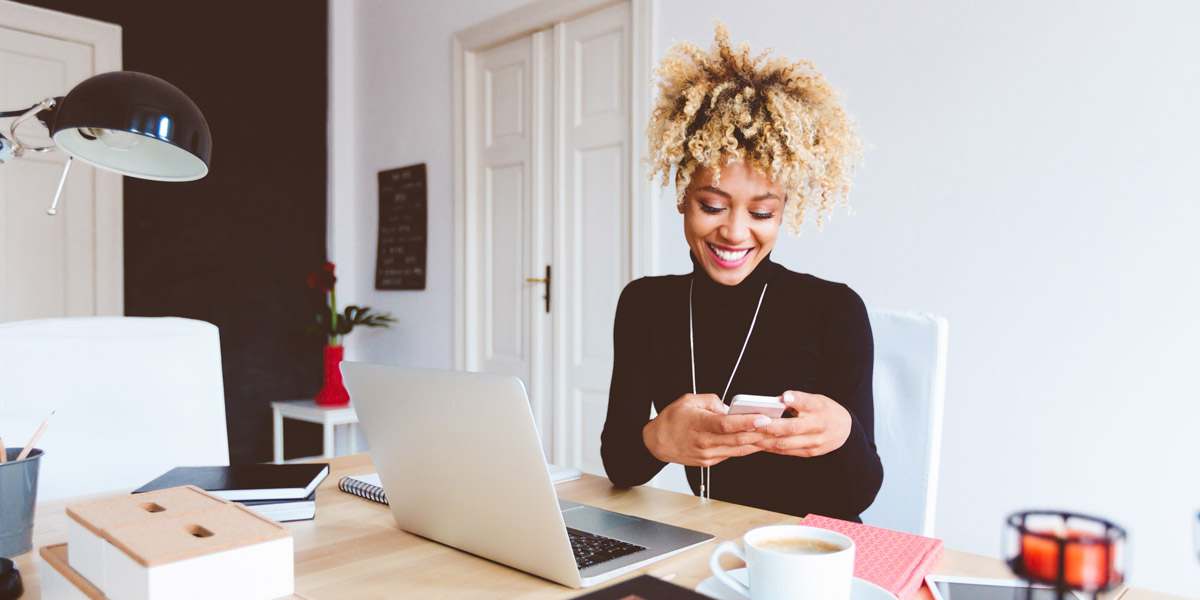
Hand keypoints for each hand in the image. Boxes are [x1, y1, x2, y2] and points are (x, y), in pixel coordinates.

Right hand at [642, 393, 772, 466]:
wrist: (655, 443)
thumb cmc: (671, 420)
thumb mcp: (689, 400)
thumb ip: (712, 401)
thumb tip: (730, 408)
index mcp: (699, 425)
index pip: (727, 425)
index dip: (747, 422)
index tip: (764, 418)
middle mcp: (705, 443)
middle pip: (738, 439)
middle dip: (761, 433)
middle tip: (779, 427)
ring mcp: (708, 455)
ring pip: (739, 449)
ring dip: (758, 443)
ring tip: (775, 435)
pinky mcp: (709, 462)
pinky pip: (733, 454)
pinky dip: (747, 448)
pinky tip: (758, 442)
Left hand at [753, 391, 851, 456]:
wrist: (844, 430)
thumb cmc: (824, 411)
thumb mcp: (816, 399)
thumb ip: (799, 399)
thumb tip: (783, 397)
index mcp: (818, 408)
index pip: (806, 403)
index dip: (794, 400)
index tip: (781, 399)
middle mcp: (817, 427)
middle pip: (789, 428)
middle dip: (767, 427)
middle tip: (748, 424)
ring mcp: (813, 443)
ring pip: (784, 443)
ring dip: (763, 441)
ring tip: (746, 437)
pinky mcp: (809, 453)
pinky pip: (785, 451)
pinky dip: (770, 448)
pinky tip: (757, 444)